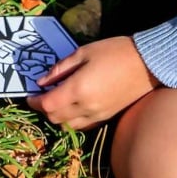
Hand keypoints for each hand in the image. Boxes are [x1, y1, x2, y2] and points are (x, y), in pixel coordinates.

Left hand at [26, 35, 159, 129]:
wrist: (147, 63)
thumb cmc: (114, 52)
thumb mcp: (83, 52)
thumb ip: (60, 69)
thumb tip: (42, 81)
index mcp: (78, 89)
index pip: (48, 104)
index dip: (34, 101)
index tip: (29, 94)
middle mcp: (87, 107)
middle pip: (56, 118)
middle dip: (44, 109)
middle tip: (41, 95)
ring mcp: (98, 115)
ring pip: (69, 125)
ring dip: (58, 116)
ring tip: (56, 100)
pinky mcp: (107, 117)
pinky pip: (83, 125)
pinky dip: (72, 120)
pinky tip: (73, 106)